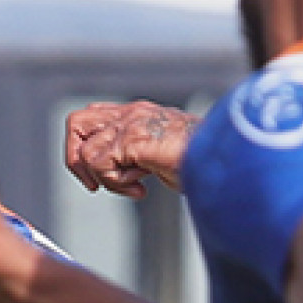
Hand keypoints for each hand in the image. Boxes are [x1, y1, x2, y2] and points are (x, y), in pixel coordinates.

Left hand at [63, 101, 195, 195]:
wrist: (226, 160)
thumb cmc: (203, 163)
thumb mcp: (164, 157)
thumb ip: (142, 157)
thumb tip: (130, 175)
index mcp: (139, 114)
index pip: (93, 118)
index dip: (87, 150)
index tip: (100, 179)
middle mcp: (132, 113)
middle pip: (76, 122)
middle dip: (76, 159)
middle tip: (95, 184)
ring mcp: (132, 124)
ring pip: (84, 150)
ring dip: (104, 178)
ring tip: (132, 186)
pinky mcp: (133, 139)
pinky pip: (99, 164)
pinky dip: (115, 183)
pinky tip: (141, 188)